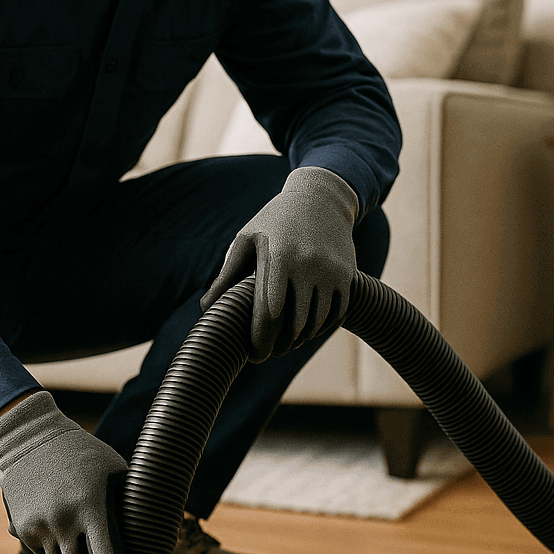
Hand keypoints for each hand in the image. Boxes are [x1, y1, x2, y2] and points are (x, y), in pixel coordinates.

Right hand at [0, 391, 140, 553]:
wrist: (29, 438)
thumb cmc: (83, 453)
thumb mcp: (115, 471)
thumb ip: (131, 504)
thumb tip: (162, 532)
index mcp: (92, 506)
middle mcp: (63, 519)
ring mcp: (39, 525)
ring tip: (82, 544)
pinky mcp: (21, 527)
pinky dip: (54, 552)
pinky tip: (60, 530)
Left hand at [200, 166, 357, 361]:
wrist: (321, 199)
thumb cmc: (274, 222)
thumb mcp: (247, 239)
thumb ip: (227, 275)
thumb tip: (206, 308)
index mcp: (278, 256)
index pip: (269, 310)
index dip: (260, 338)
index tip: (253, 354)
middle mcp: (308, 265)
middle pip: (294, 323)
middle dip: (279, 345)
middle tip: (267, 353)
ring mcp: (331, 271)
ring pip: (316, 322)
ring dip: (300, 339)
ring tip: (285, 343)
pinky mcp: (347, 276)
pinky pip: (336, 314)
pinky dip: (321, 328)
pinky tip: (307, 331)